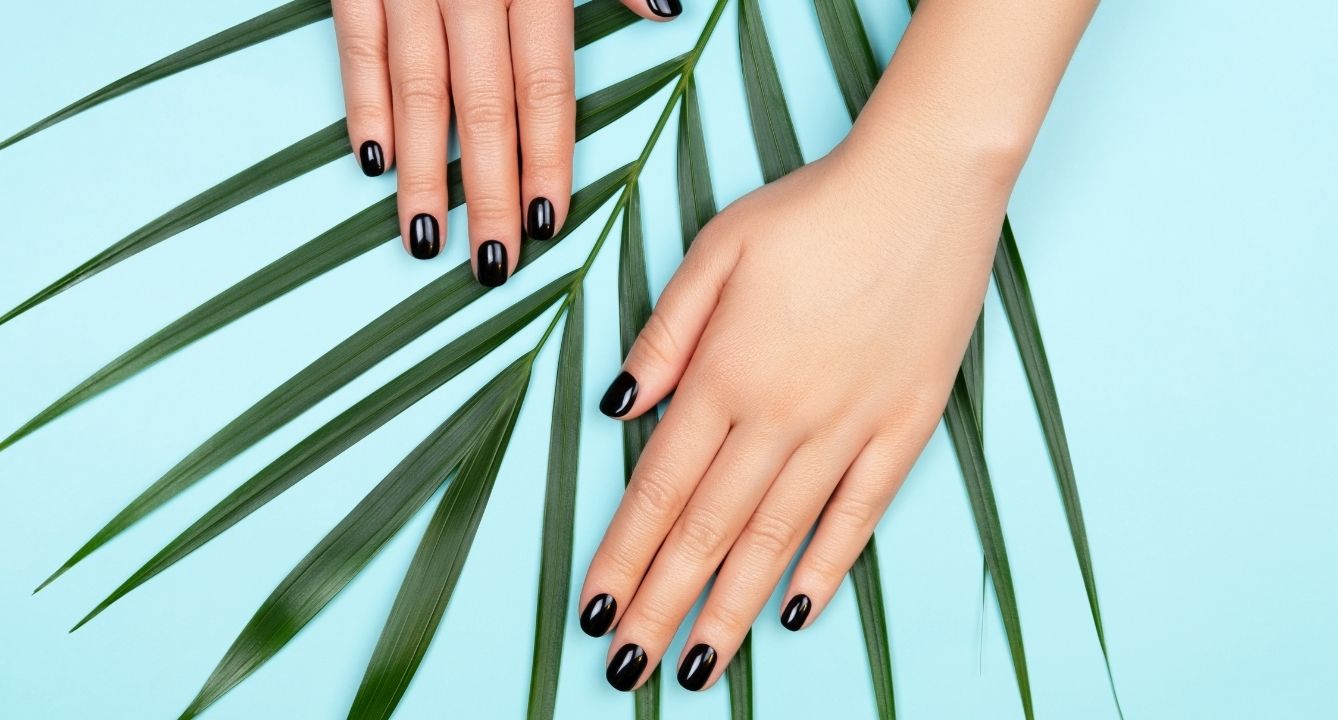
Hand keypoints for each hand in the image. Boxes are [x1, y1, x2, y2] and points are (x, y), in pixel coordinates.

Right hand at [331, 0, 681, 282]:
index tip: (546, 223)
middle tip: (490, 268)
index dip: (546, 157)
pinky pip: (354, 43)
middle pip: (483, 106)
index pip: (544, 85)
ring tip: (426, 241)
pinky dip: (358, 100)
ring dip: (422, 170)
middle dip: (487, 191)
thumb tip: (667, 15)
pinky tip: (369, 161)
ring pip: (415, 89)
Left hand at [579, 135, 1013, 691]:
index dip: (622, 558)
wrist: (926, 184)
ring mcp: (848, 427)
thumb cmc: (813, 210)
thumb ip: (665, 335)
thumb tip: (620, 407)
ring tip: (698, 670)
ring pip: (776, 539)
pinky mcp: (905, 427)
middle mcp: (780, 415)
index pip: (657, 489)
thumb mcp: (716, 249)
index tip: (594, 613)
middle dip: (660, 609)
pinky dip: (826, 568)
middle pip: (707, 531)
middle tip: (627, 674)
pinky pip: (859, 514)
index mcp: (725, 373)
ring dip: (730, 610)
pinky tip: (795, 611)